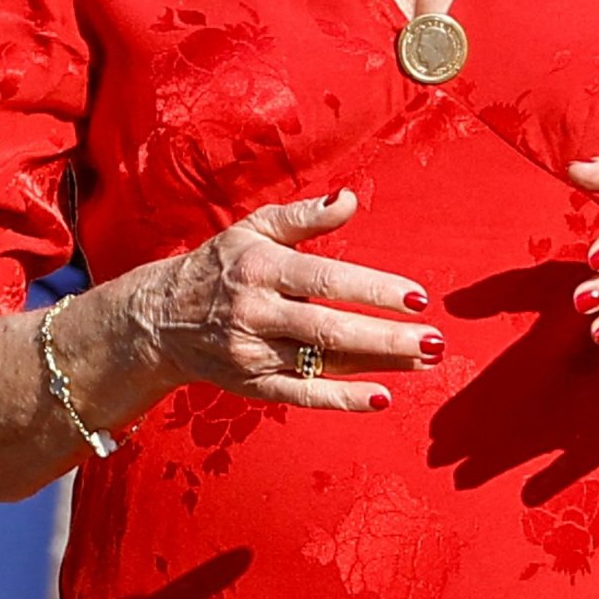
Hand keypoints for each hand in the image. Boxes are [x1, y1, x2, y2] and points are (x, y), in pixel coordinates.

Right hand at [128, 190, 438, 410]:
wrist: (162, 316)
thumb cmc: (223, 263)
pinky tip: (381, 397)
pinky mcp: (252, 385)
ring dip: (378, 365)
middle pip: (330, 329)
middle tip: (435, 339)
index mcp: (262, 267)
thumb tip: (350, 199)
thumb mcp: (256, 227)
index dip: (372, 289)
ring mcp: (253, 353)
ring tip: (424, 360)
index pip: (325, 280)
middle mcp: (257, 312)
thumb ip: (305, 217)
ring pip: (323, 363)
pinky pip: (302, 395)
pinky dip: (342, 399)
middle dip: (387, 337)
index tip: (417, 296)